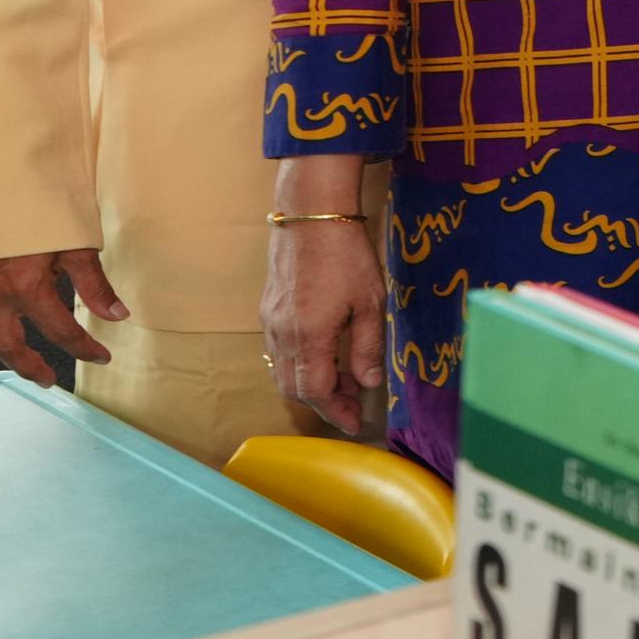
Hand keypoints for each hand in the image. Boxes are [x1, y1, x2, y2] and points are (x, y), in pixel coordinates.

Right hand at [0, 247, 125, 384]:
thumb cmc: (37, 211)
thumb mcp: (73, 244)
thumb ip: (94, 285)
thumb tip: (119, 316)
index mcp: (25, 285)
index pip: (61, 331)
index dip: (84, 348)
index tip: (102, 356)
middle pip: (10, 347)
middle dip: (33, 368)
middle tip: (51, 380)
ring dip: (5, 358)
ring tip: (27, 365)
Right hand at [260, 178, 385, 421]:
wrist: (310, 215)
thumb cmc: (346, 255)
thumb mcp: (370, 303)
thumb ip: (367, 347)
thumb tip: (369, 383)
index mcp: (309, 335)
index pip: (315, 391)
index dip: (335, 412)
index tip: (355, 423)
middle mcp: (282, 333)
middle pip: (294, 387)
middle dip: (323, 404)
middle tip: (352, 408)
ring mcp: (270, 321)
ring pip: (283, 371)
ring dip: (310, 385)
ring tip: (343, 384)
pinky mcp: (268, 309)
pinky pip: (278, 351)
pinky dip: (299, 365)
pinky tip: (323, 358)